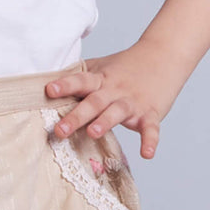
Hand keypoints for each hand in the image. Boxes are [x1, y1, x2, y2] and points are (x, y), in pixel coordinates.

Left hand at [43, 45, 184, 160]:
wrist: (162, 56)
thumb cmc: (125, 66)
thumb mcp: (100, 67)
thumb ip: (78, 77)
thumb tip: (46, 85)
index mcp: (100, 79)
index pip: (80, 81)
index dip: (65, 85)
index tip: (49, 90)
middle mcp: (114, 90)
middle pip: (94, 102)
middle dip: (76, 116)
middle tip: (59, 130)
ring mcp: (133, 102)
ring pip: (117, 112)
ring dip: (105, 122)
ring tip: (92, 133)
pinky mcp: (150, 113)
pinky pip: (151, 128)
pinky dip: (150, 140)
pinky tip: (147, 154)